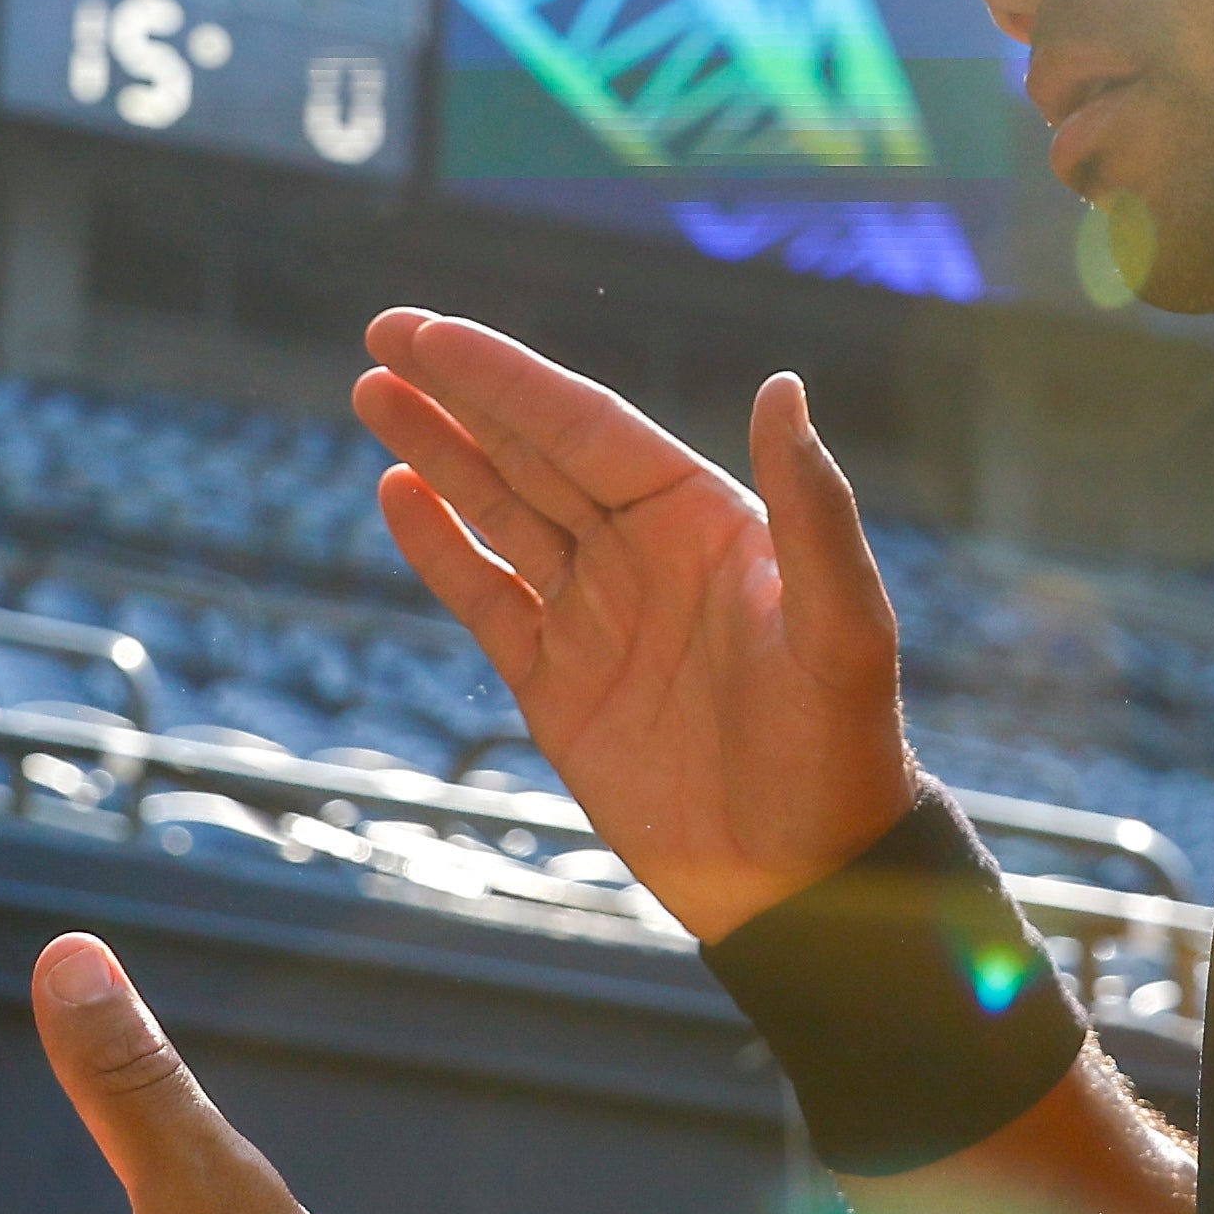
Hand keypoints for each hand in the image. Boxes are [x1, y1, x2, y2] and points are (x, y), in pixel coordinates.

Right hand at [355, 309, 914, 938]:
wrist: (804, 882)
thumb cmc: (838, 748)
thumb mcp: (841, 625)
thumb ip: (812, 509)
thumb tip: (783, 386)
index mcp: (704, 519)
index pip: (587, 427)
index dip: (508, 378)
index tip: (432, 332)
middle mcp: (644, 552)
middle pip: (532, 453)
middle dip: (459, 393)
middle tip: (385, 332)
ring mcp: (595, 616)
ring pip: (499, 513)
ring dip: (438, 452)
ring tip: (372, 392)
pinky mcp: (558, 686)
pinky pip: (486, 599)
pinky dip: (439, 548)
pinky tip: (396, 493)